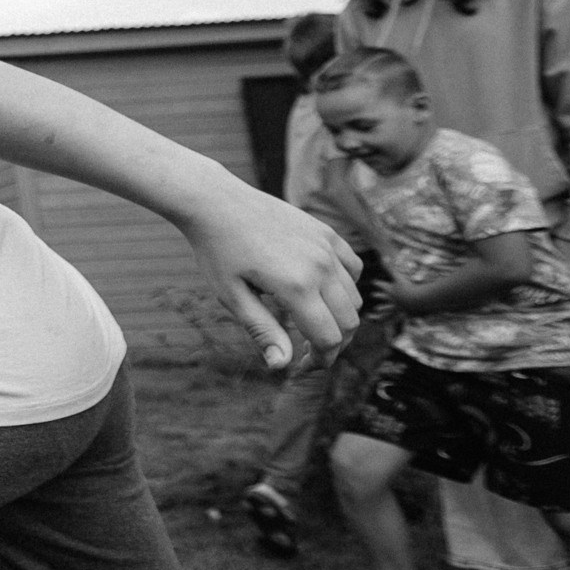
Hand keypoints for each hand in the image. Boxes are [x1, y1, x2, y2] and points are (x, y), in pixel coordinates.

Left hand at [180, 187, 361, 369]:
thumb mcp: (232, 296)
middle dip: (334, 344)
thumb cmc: (217, 251)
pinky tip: (321, 293)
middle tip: (308, 352)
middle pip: (349, 321)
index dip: (321, 361)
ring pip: (354, 297)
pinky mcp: (326, 233)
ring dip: (340, 318)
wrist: (216, 202)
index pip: (329, 339)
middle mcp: (320, 266)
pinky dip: (346, 288)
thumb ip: (262, 331)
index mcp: (297, 286)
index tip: (303, 367)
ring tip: (311, 324)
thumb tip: (281, 366)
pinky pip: (352, 268)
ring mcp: (327, 246)